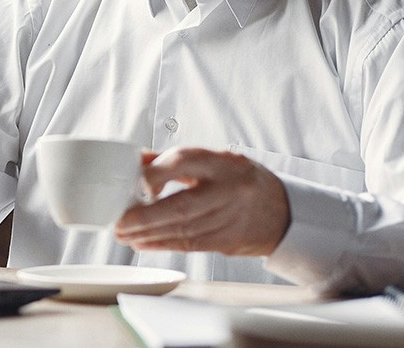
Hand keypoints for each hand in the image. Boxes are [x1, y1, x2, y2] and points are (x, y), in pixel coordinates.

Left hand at [113, 146, 290, 256]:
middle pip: (183, 205)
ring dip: (148, 234)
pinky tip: (142, 243)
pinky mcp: (228, 241)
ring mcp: (231, 218)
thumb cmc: (240, 179)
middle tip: (120, 221)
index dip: (157, 173)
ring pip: (184, 230)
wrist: (283, 210)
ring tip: (123, 234)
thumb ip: (172, 160)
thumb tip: (134, 162)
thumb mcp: (213, 159)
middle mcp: (229, 190)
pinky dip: (163, 244)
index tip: (133, 181)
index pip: (186, 161)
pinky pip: (190, 245)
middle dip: (146, 216)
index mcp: (222, 162)